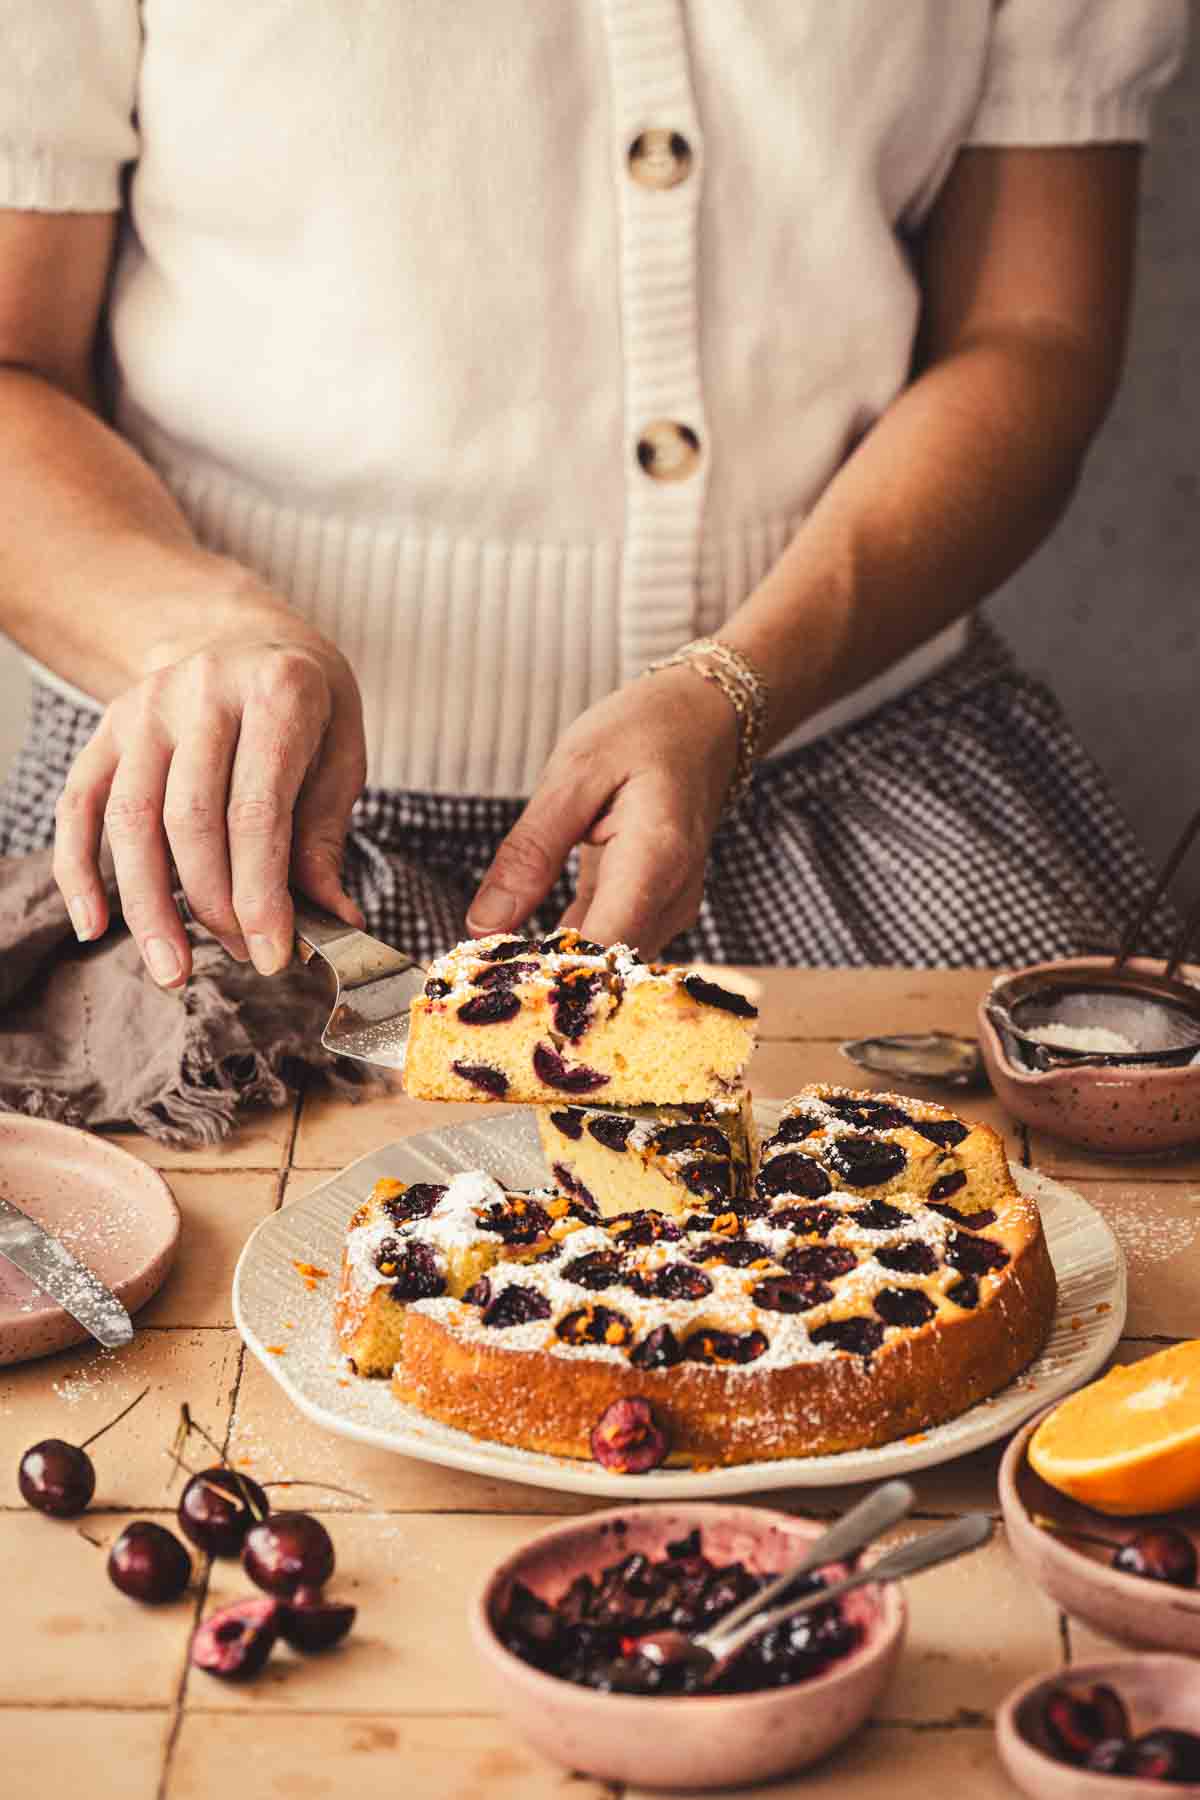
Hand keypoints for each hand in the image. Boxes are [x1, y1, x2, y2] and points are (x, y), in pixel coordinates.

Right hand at [53, 621, 367, 984]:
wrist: (246, 637)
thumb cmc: (304, 706)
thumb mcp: (341, 755)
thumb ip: (326, 836)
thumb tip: (334, 921)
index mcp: (277, 693)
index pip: (257, 812)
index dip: (262, 894)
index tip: (273, 953)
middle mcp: (202, 693)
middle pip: (190, 821)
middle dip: (213, 905)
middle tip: (240, 955)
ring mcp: (145, 708)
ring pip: (130, 821)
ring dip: (147, 906)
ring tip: (172, 968)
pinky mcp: (106, 730)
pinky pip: (79, 806)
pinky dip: (78, 871)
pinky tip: (92, 925)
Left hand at [467, 667, 737, 956]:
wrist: (703, 722)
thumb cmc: (642, 733)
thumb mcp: (573, 774)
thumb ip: (530, 852)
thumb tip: (483, 926)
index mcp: (656, 859)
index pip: (603, 949)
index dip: (548, 977)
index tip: (490, 982)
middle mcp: (673, 898)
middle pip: (606, 970)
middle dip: (542, 981)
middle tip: (474, 979)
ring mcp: (669, 909)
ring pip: (607, 966)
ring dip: (552, 969)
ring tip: (491, 967)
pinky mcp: (655, 911)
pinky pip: (609, 945)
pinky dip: (566, 951)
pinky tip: (523, 950)